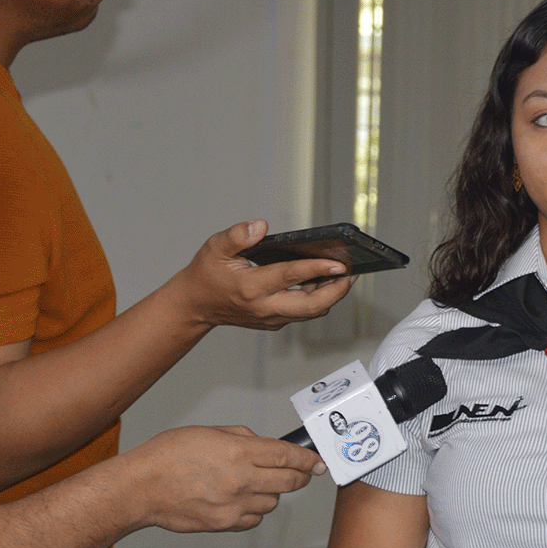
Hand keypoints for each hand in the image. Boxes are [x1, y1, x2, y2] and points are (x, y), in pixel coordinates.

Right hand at [124, 425, 325, 532]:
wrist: (139, 488)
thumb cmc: (168, 455)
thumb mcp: (210, 432)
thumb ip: (243, 438)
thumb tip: (265, 445)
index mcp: (239, 452)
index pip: (288, 456)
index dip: (308, 460)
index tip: (318, 462)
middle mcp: (241, 480)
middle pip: (290, 482)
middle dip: (301, 477)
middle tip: (303, 474)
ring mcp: (233, 505)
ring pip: (273, 503)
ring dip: (273, 493)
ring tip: (256, 484)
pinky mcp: (223, 524)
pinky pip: (253, 519)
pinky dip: (254, 510)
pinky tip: (242, 500)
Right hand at [170, 220, 354, 329]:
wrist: (195, 305)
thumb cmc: (207, 274)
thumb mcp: (215, 248)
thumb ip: (238, 235)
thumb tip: (261, 225)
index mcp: (251, 287)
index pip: (291, 277)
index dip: (317, 269)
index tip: (340, 263)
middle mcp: (264, 307)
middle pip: (312, 305)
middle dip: (337, 290)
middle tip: (351, 273)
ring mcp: (271, 318)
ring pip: (312, 311)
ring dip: (331, 295)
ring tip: (345, 275)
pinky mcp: (275, 321)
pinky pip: (304, 312)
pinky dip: (319, 299)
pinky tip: (326, 281)